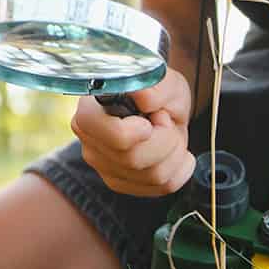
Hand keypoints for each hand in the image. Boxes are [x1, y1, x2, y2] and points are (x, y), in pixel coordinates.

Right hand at [72, 68, 194, 195]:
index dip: (137, 131)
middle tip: (165, 120)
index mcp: (90, 112)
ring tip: (169, 133)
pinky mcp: (120, 183)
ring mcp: (103, 167)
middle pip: (133, 159)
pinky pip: (161, 187)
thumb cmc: (158, 92)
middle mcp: (90, 142)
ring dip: (174, 153)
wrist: (162, 110)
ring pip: (151, 176)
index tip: (153, 116)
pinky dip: (179, 170)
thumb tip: (143, 97)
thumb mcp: (163, 80)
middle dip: (165, 139)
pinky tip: (175, 153)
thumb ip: (153, 87)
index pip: (112, 136)